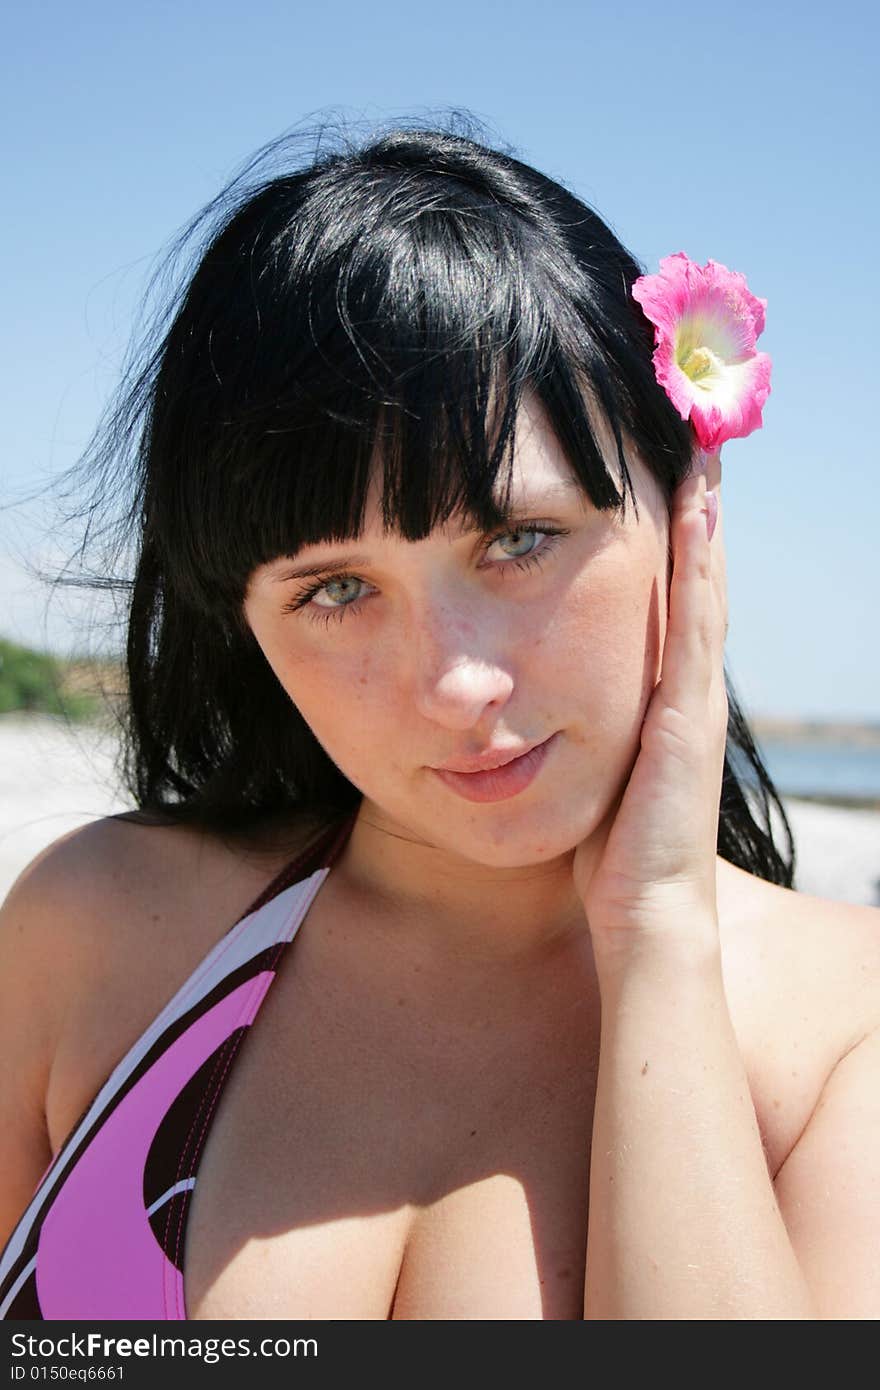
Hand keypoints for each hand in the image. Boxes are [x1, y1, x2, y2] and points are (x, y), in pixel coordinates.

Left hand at [573, 449, 727, 960]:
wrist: (648, 919)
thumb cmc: (613, 859)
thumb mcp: (594, 778)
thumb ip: (580, 736)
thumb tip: (533, 709)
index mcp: (665, 703)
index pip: (672, 605)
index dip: (674, 544)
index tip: (661, 480)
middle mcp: (691, 691)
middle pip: (698, 582)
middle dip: (696, 513)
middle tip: (694, 440)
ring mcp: (697, 700)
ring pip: (704, 588)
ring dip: (703, 517)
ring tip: (700, 450)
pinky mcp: (690, 716)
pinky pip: (692, 624)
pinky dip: (697, 564)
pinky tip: (695, 510)